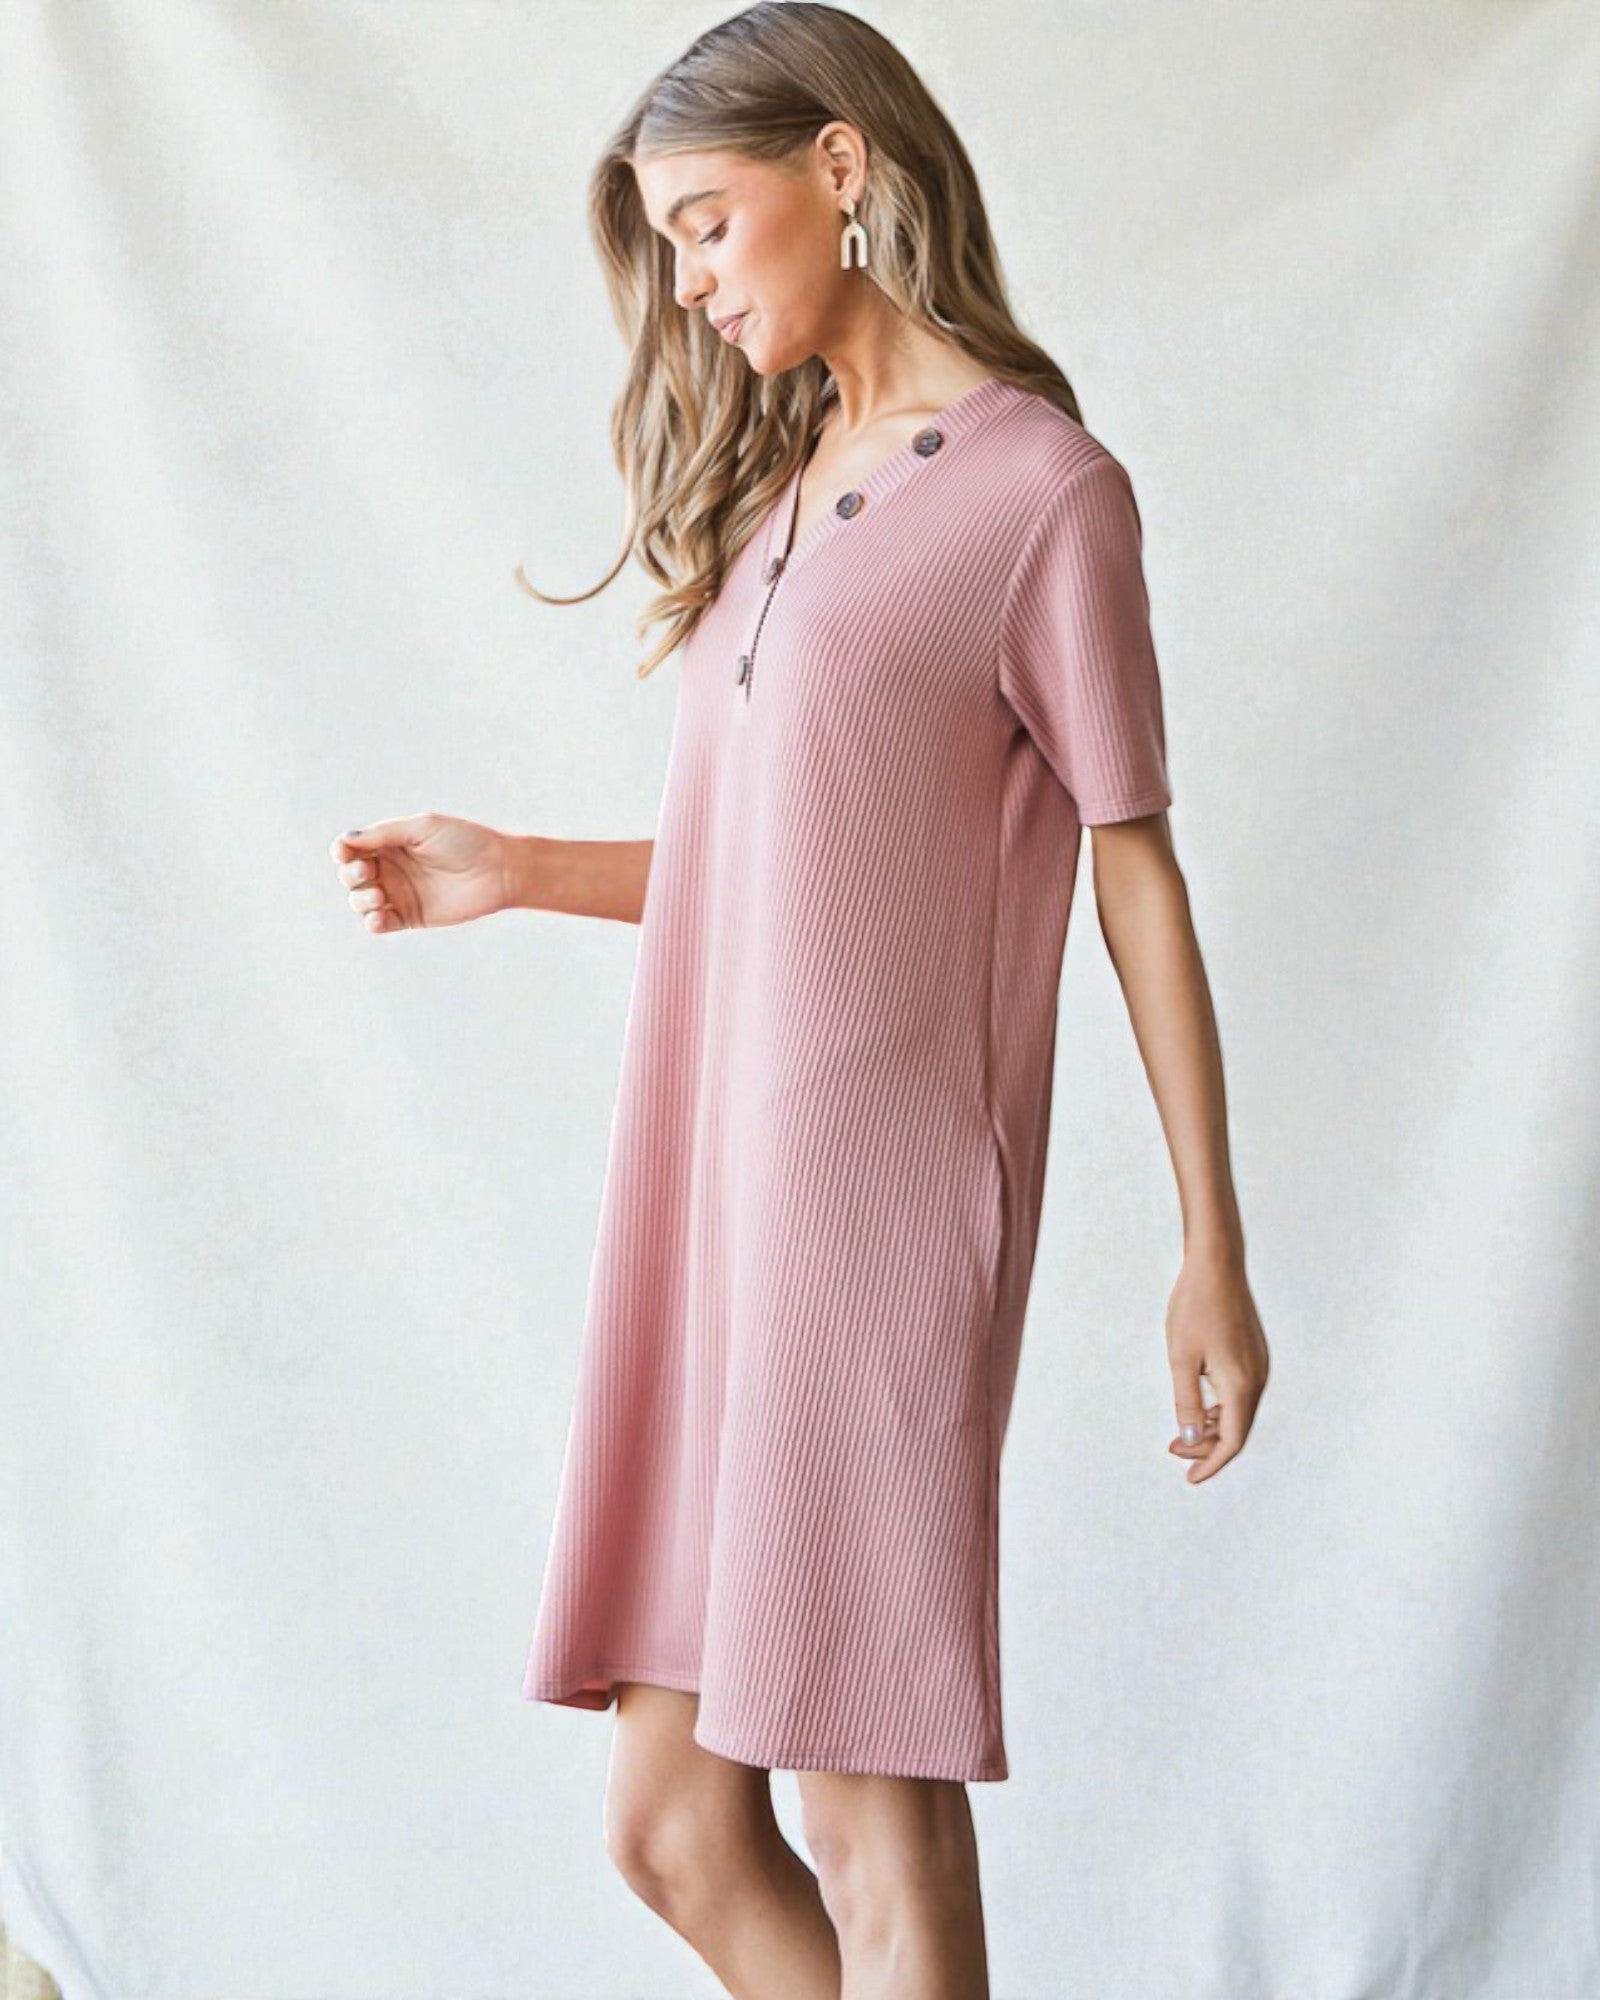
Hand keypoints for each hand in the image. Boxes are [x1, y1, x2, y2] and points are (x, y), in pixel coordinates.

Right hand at [328, 814, 509, 931]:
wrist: (499, 871)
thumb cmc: (465, 842)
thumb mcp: (423, 828)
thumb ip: (384, 834)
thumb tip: (346, 840)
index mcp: (391, 843)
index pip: (351, 848)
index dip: (342, 851)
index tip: (346, 852)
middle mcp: (392, 868)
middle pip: (350, 875)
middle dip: (350, 874)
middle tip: (366, 872)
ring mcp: (399, 893)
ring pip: (360, 901)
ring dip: (359, 899)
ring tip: (377, 896)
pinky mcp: (410, 917)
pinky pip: (379, 923)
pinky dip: (372, 921)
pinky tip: (381, 915)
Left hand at [1165, 1246, 1269, 1482]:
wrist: (1216, 1264)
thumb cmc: (1195, 1307)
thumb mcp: (1181, 1359)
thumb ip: (1185, 1403)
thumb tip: (1188, 1440)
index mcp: (1241, 1385)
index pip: (1231, 1441)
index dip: (1211, 1463)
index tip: (1190, 1478)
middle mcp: (1257, 1379)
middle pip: (1236, 1429)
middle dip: (1205, 1446)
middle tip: (1172, 1451)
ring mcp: (1258, 1366)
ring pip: (1238, 1411)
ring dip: (1210, 1426)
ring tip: (1180, 1432)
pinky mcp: (1253, 1354)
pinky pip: (1239, 1394)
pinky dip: (1219, 1407)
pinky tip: (1197, 1406)